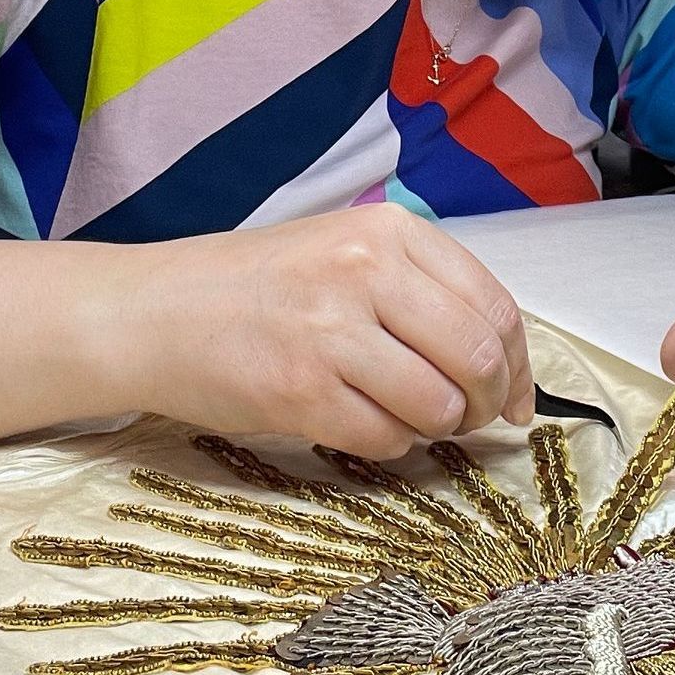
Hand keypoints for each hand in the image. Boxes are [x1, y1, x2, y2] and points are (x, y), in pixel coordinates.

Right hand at [128, 203, 534, 459]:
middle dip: (489, 403)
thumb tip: (503, 363)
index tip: (519, 397)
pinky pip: (386, 438)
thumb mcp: (344, 250)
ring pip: (439, 405)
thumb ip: (420, 288)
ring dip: (437, 427)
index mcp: (387, 231)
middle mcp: (365, 272)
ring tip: (407, 416)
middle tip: (472, 418)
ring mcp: (332, 332)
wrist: (155, 311)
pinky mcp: (301, 392)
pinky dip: (390, 444)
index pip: (493, 305)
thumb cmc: (256, 286)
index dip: (519, 364)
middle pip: (478, 357)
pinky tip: (361, 422)